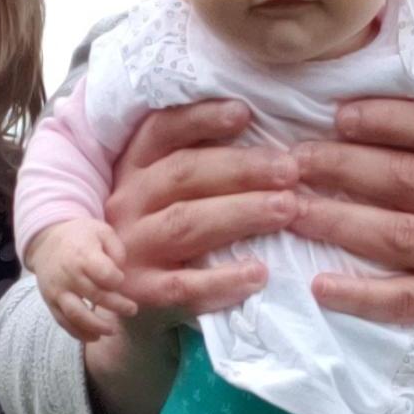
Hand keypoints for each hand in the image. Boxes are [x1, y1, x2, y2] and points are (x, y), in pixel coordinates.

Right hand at [26, 220, 135, 344]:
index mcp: (82, 254)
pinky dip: (78, 333)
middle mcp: (68, 274)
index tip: (121, 280)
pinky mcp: (50, 302)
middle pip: (96, 296)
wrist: (46, 241)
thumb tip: (120, 270)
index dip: (117, 280)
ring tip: (112, 331)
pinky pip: (63, 322)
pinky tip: (94, 337)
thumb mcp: (102, 230)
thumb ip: (117, 249)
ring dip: (97, 326)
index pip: (105, 274)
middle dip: (117, 306)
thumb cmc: (80, 236)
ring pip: (77, 314)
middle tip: (132, 310)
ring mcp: (57, 290)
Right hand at [100, 99, 286, 318]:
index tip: (244, 113)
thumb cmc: (165, 230)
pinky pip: (183, 285)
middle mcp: (127, 202)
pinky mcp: (142, 293)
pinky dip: (221, 280)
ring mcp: (131, 248)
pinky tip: (258, 273)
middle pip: (182, 175)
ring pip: (185, 223)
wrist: (123, 299)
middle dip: (241, 169)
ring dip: (240, 213)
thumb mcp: (168, 189)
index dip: (201, 119)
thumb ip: (202, 162)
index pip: (161, 131)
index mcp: (133, 168)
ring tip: (287, 209)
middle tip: (290, 170)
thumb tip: (269, 142)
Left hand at [286, 96, 413, 334]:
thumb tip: (342, 111)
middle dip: (342, 166)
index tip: (337, 116)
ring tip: (291, 211)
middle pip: (407, 179)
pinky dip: (357, 293)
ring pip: (396, 235)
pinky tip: (319, 285)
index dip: (386, 119)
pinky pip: (400, 299)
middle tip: (294, 162)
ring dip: (337, 221)